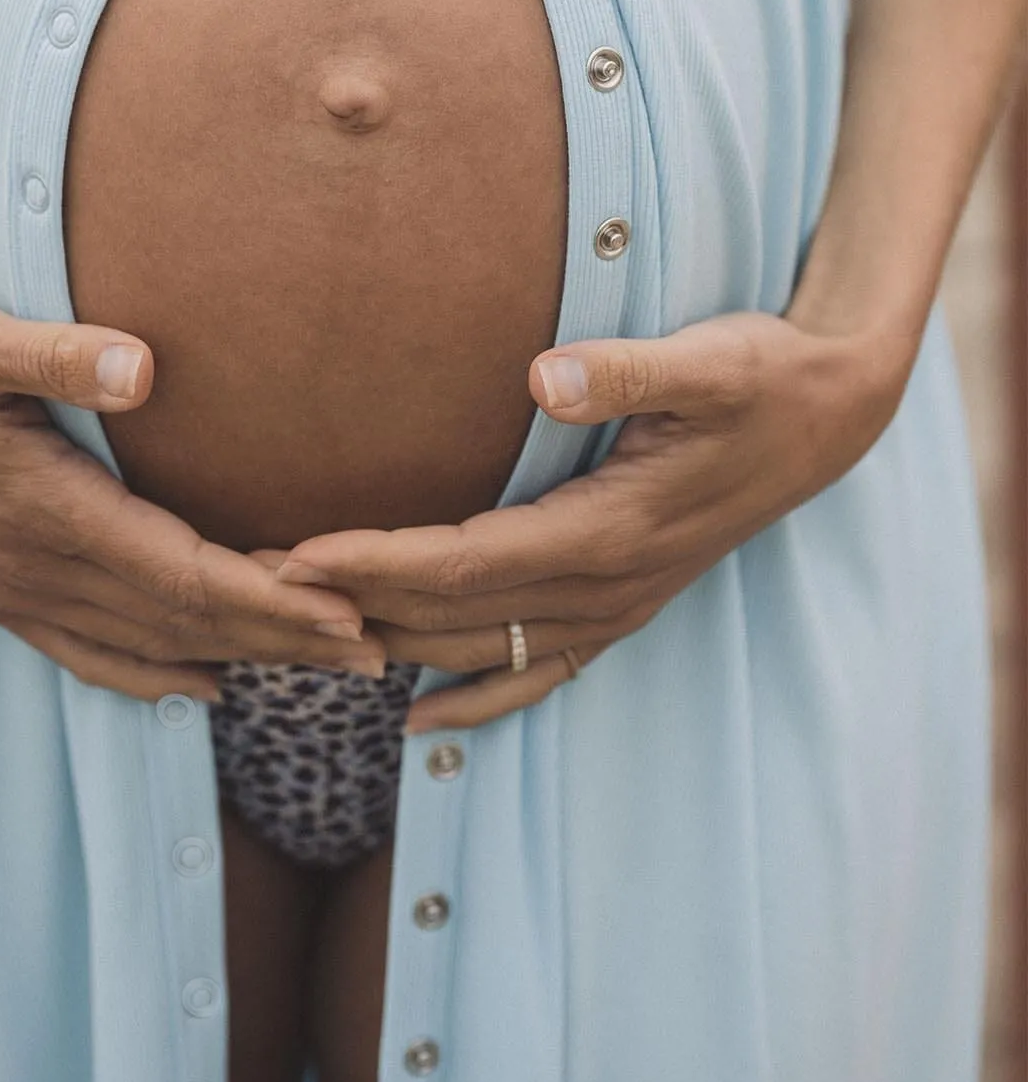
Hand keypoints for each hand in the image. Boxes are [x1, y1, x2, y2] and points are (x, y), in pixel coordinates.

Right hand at [0, 288, 378, 702]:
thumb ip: (57, 354)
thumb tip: (147, 367)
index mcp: (42, 508)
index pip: (181, 574)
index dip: (272, 601)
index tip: (351, 617)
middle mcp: (32, 565)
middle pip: (181, 622)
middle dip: (282, 641)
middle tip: (377, 652)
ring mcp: (11, 585)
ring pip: (144, 643)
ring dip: (236, 657)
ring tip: (320, 666)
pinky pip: (88, 650)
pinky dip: (153, 673)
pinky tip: (200, 684)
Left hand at [273, 310, 912, 732]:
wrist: (830, 415)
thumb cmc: (762, 376)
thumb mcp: (710, 361)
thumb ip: (627, 372)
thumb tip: (543, 376)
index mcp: (611, 528)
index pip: (465, 560)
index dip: (375, 563)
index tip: (293, 556)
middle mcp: (605, 585)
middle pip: (452, 614)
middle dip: (350, 607)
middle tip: (252, 592)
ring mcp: (614, 606)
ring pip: (479, 649)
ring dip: (388, 645)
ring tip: (298, 640)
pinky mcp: (620, 604)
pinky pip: (535, 673)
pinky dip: (473, 701)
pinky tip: (416, 719)